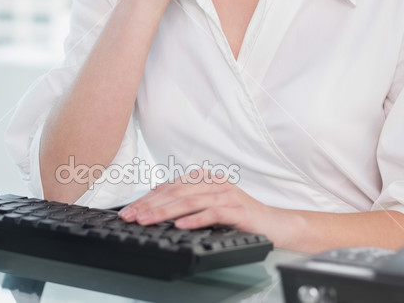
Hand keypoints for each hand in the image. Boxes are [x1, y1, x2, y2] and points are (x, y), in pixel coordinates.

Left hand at [117, 169, 292, 241]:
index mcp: (205, 178)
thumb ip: (187, 201)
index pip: (170, 186)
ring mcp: (227, 194)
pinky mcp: (238, 209)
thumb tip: (154, 208)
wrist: (274, 223)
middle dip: (150, 205)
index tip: (129, 211)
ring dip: (166, 212)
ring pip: (190, 201)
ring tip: (148, 220)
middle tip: (131, 216)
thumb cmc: (238, 216)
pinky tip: (180, 225)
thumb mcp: (209, 204)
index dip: (147, 198)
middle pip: (176, 192)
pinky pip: (212, 212)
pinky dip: (195, 219)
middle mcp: (215, 182)